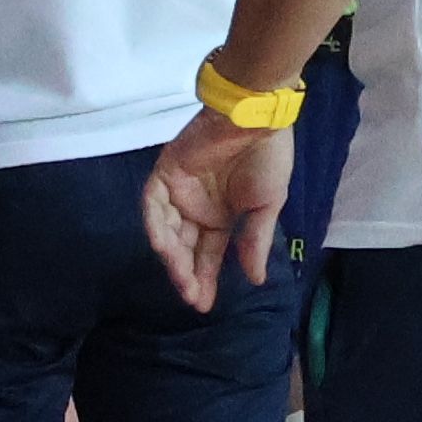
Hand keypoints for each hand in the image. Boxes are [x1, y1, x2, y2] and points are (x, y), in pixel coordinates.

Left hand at [143, 108, 296, 303]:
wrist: (256, 117)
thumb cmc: (267, 158)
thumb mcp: (266, 206)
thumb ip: (254, 241)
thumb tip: (257, 279)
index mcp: (220, 216)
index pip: (207, 254)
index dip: (204, 278)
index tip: (204, 304)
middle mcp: (196, 208)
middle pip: (184, 248)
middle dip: (186, 274)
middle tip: (192, 297)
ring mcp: (178, 191)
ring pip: (167, 231)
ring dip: (172, 256)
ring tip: (182, 278)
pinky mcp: (165, 173)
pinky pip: (154, 204)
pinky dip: (156, 225)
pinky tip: (165, 247)